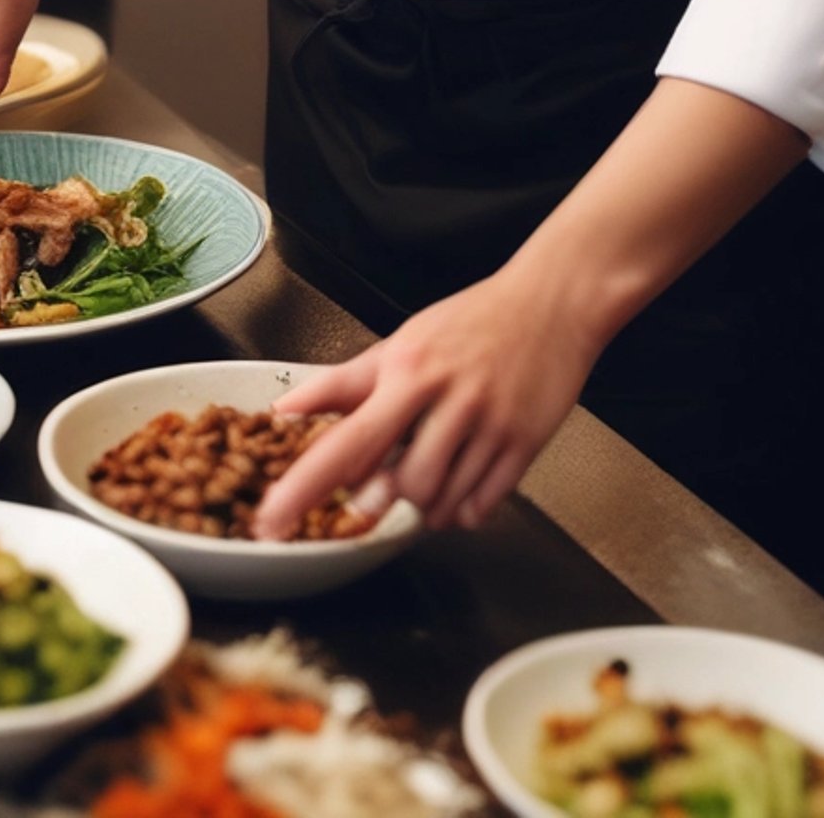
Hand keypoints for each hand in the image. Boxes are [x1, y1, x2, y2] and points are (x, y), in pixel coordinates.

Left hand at [252, 267, 606, 537]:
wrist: (550, 304)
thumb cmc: (471, 323)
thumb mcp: (399, 343)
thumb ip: (341, 384)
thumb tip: (284, 409)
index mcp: (407, 370)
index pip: (346, 440)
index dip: (305, 486)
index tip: (273, 519)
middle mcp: (447, 398)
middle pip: (401, 483)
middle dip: (386, 495)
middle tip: (387, 477)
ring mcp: (489, 424)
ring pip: (442, 501)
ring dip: (426, 504)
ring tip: (430, 468)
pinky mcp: (524, 445)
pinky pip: (483, 506)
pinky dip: (464, 508)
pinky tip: (461, 479)